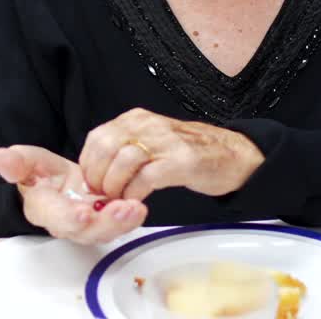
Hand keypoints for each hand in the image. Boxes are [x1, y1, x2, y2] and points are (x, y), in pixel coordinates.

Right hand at [0, 145, 147, 243]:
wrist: (54, 182)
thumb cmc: (38, 175)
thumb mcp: (25, 162)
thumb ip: (14, 162)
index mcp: (44, 209)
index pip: (55, 217)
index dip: (69, 218)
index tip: (83, 212)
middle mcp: (67, 223)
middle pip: (85, 231)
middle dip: (105, 223)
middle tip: (122, 209)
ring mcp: (87, 223)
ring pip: (104, 231)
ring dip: (122, 222)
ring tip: (136, 208)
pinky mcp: (104, 218)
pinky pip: (117, 224)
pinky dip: (130, 218)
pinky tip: (139, 206)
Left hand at [78, 108, 263, 201]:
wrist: (232, 154)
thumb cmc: (188, 152)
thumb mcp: (151, 141)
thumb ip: (124, 150)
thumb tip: (95, 174)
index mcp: (137, 119)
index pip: (97, 137)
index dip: (88, 164)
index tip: (90, 183)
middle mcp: (149, 125)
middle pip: (106, 147)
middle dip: (98, 176)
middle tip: (102, 195)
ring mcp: (166, 142)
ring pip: (123, 161)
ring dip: (115, 186)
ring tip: (118, 199)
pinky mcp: (182, 161)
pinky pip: (147, 176)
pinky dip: (135, 192)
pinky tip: (136, 200)